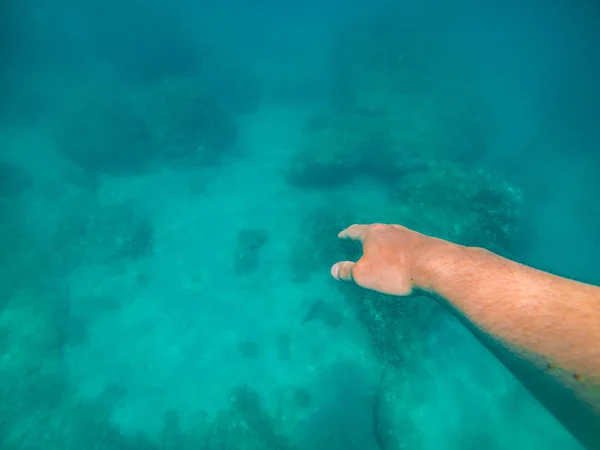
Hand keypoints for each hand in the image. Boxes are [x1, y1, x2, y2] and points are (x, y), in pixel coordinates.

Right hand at [330, 224, 450, 295]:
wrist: (435, 266)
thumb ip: (347, 272)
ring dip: (384, 243)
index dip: (346, 234)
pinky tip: (402, 257)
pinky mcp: (424, 243)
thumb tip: (333, 269)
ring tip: (381, 249)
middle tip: (359, 240)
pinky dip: (399, 251)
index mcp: (373, 234)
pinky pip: (406, 246)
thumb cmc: (394, 271)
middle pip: (375, 231)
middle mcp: (390, 229)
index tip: (341, 235)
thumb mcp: (364, 275)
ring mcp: (409, 234)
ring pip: (392, 237)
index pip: (355, 231)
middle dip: (366, 237)